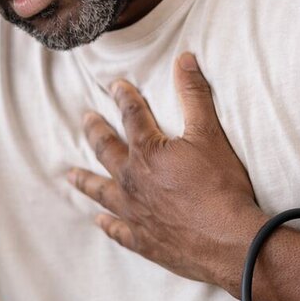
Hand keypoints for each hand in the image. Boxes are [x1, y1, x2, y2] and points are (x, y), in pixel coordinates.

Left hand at [67, 52, 266, 290]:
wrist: (229, 241)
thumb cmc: (220, 187)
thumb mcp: (210, 134)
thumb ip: (194, 94)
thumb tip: (184, 59)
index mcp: (147, 152)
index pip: (131, 115)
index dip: (124, 97)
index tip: (115, 85)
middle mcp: (132, 181)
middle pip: (106, 150)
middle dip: (95, 131)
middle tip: (85, 119)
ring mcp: (134, 213)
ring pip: (101, 191)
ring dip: (85, 180)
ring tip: (70, 174)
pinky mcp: (143, 240)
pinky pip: (117, 230)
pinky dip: (107, 224)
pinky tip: (99, 221)